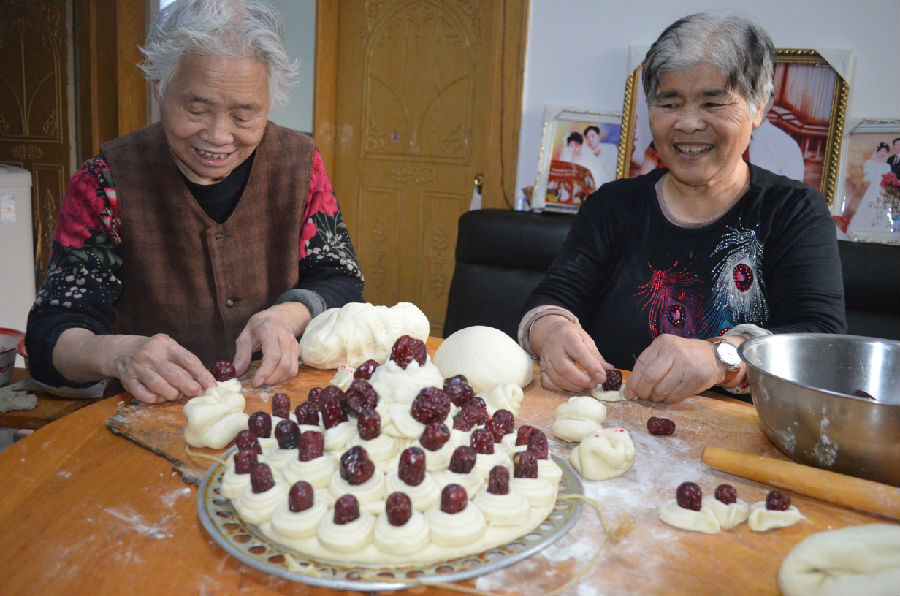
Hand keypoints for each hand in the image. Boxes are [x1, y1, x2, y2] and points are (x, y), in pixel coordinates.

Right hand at [53, 329, 215, 403]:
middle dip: (189, 387)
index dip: (202, 375)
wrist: (122, 351)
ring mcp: (138, 367)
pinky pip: (144, 395)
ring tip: (176, 395)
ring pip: (159, 386)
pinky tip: (160, 397)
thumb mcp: (170, 350)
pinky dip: (155, 399)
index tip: (212, 386)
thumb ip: (185, 363)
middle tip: (196, 393)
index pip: (188, 360)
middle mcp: (151, 354)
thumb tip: (205, 383)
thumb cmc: (155, 353)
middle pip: (174, 374)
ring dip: (171, 394)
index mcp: (166, 345)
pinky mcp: (128, 380)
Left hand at [233, 302, 309, 386]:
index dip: (265, 372)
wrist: (279, 316)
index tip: (256, 382)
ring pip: (291, 368)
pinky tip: (274, 376)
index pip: (272, 356)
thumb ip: (241, 354)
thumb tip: (236, 373)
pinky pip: (294, 368)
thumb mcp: (245, 336)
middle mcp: (285, 338)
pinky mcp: (297, 350)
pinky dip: (284, 377)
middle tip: (260, 383)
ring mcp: (293, 344)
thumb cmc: (259, 326)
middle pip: (284, 364)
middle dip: (271, 378)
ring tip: (266, 380)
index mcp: (270, 332)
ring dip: (278, 380)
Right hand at [531, 315, 609, 391]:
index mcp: (567, 337)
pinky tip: (571, 385)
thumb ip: (596, 356)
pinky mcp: (541, 369)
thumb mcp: (585, 340)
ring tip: (585, 386)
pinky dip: (560, 388)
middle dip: (582, 380)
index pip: (579, 353)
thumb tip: (609, 371)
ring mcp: (545, 360)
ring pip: (557, 378)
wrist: (550, 332)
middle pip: (565, 369)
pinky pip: (548, 383)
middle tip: (594, 384)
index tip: (602, 377)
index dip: (592, 367)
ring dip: (574, 386)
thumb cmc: (571, 336)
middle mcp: (553, 348)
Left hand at [623, 334, 728, 402]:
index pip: (641, 364)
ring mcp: (686, 365)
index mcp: (662, 343)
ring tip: (656, 397)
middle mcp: (674, 351)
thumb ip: (650, 365)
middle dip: (643, 391)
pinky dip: (668, 400)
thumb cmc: (684, 356)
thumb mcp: (666, 352)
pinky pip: (675, 396)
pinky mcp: (696, 378)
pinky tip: (668, 398)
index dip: (633, 382)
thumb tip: (631, 388)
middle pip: (650, 377)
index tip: (629, 393)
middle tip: (642, 397)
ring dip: (656, 398)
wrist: (714, 357)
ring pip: (662, 389)